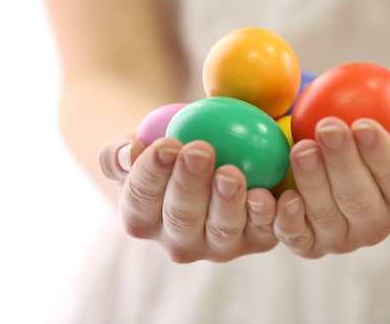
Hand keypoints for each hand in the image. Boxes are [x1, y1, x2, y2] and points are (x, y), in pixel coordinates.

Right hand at [99, 136, 277, 262]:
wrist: (217, 158)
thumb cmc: (171, 150)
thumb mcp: (142, 145)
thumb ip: (121, 152)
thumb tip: (129, 152)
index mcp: (142, 219)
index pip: (140, 200)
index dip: (151, 174)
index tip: (167, 143)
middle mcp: (179, 241)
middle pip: (181, 219)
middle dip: (189, 186)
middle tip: (200, 151)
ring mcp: (218, 245)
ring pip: (222, 230)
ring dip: (226, 203)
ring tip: (231, 173)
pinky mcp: (255, 240)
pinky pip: (262, 232)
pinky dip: (266, 215)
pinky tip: (268, 194)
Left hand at [273, 117, 389, 257]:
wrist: (368, 171)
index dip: (382, 155)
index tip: (363, 124)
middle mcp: (378, 228)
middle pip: (360, 198)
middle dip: (342, 163)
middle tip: (327, 127)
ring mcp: (343, 238)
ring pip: (326, 215)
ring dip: (312, 182)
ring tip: (301, 148)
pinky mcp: (310, 243)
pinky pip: (297, 237)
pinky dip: (287, 220)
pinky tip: (282, 196)